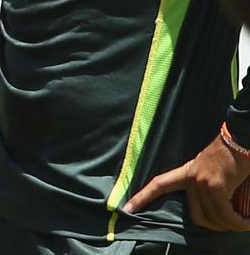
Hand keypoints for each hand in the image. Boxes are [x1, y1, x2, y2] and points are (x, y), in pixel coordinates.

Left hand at [124, 135, 249, 230]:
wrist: (241, 138)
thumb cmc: (232, 155)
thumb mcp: (212, 170)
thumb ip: (208, 187)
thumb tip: (215, 209)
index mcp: (187, 171)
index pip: (159, 184)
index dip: (142, 197)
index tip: (126, 209)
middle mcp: (191, 178)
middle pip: (196, 216)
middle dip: (215, 226)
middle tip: (232, 225)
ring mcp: (201, 182)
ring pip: (213, 218)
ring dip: (230, 226)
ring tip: (243, 225)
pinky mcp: (215, 186)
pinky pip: (225, 214)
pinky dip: (237, 223)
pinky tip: (246, 224)